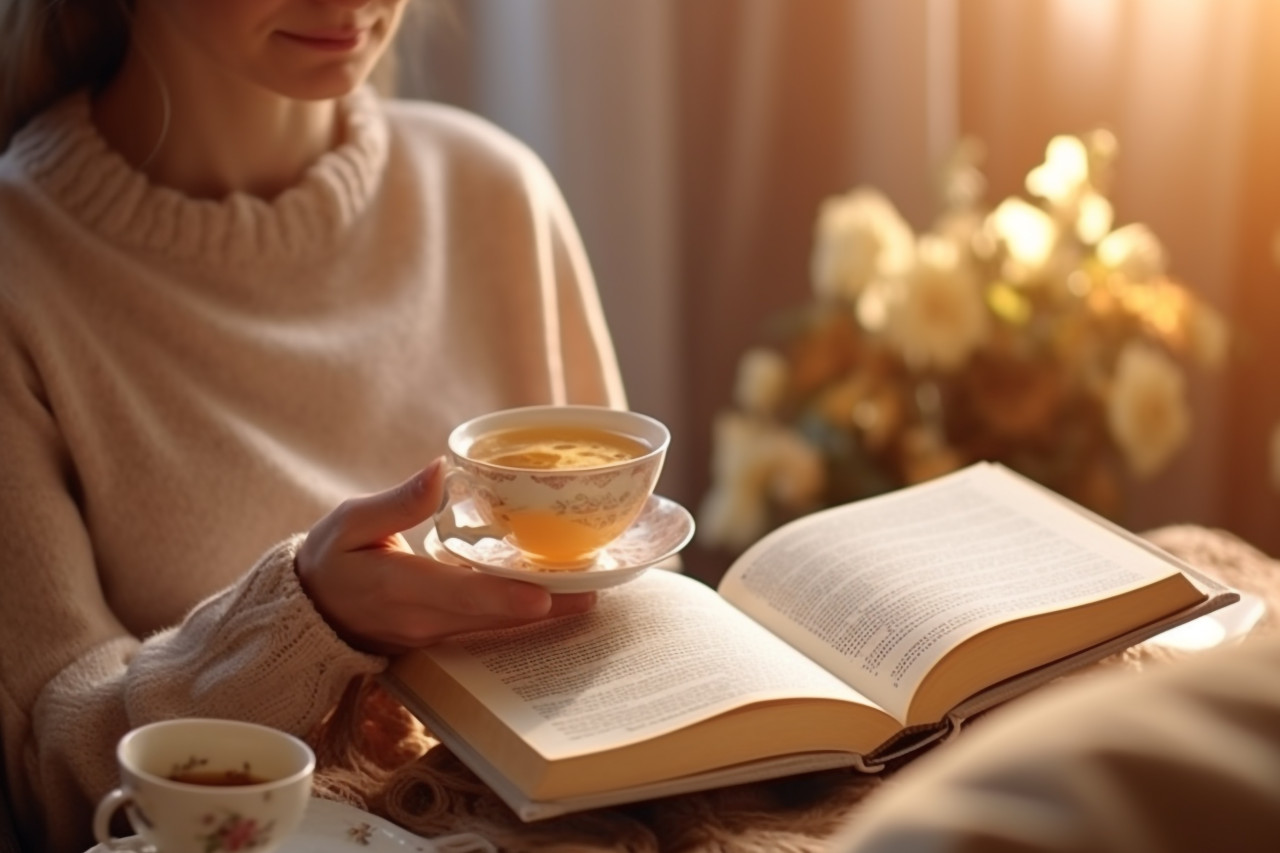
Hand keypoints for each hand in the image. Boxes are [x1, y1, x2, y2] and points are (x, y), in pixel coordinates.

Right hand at [295, 458, 596, 654]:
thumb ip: (397, 502)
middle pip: (490, 618)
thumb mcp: (350, 522)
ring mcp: (432, 636)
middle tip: (592, 593)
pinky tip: (558, 603)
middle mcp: (421, 620)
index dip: (501, 597)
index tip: (541, 597)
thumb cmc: (330, 559)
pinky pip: (487, 631)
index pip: (457, 594)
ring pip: (494, 629)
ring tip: (588, 596)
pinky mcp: (441, 640)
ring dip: (542, 616)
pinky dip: (521, 619)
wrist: (310, 612)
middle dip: (544, 608)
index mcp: (397, 587)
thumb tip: (440, 470)